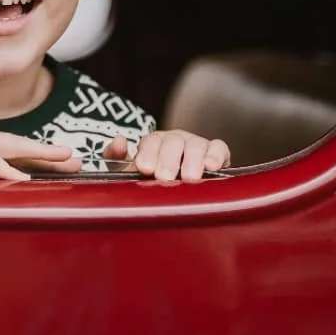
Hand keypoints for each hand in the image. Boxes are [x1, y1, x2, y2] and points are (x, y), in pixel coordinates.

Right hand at [0, 107, 81, 180]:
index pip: (16, 151)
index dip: (42, 157)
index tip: (67, 163)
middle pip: (21, 146)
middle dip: (50, 153)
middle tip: (79, 160)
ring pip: (9, 146)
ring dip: (37, 152)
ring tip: (62, 157)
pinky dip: (1, 167)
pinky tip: (18, 176)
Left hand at [103, 131, 229, 181]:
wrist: (178, 194)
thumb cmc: (151, 181)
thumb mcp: (128, 171)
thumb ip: (116, 158)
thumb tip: (118, 141)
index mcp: (154, 143)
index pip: (150, 141)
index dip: (148, 153)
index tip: (145, 169)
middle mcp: (175, 140)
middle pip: (173, 142)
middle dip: (168, 159)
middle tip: (164, 177)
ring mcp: (196, 145)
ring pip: (195, 145)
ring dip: (191, 160)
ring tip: (188, 177)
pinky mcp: (217, 153)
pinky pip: (219, 148)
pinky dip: (215, 155)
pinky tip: (210, 167)